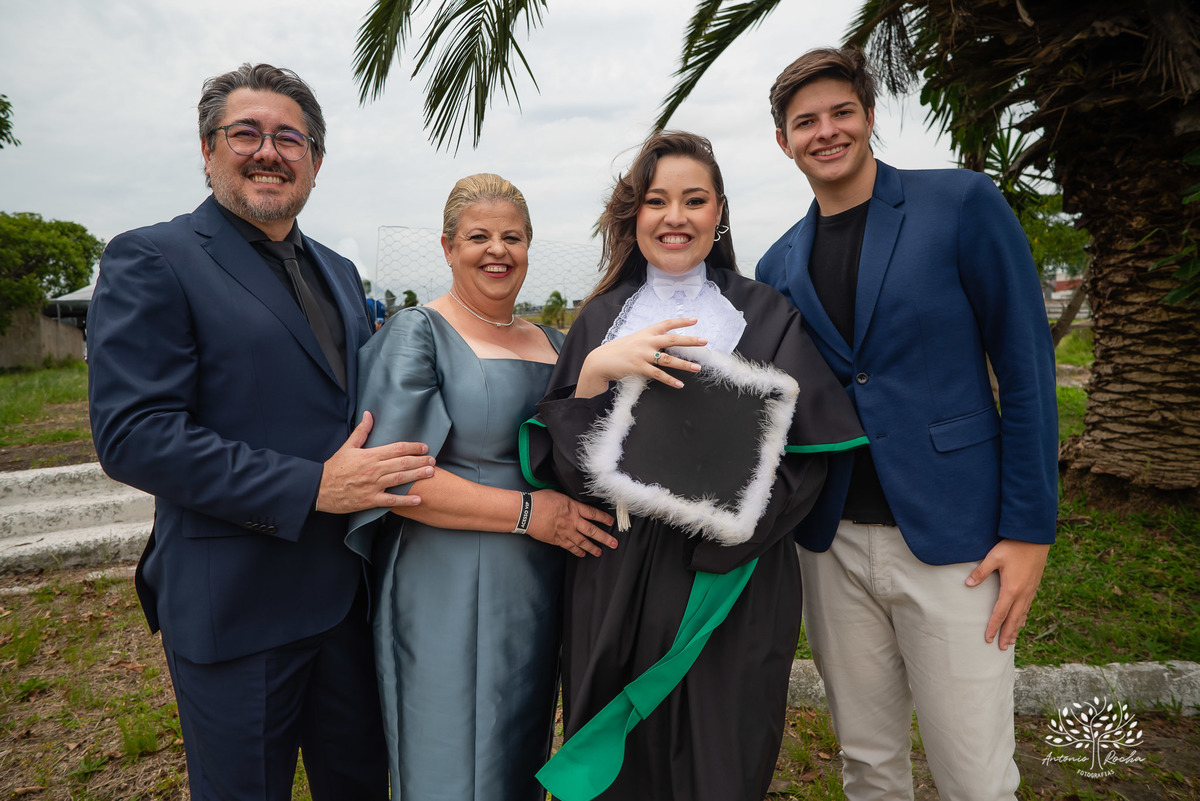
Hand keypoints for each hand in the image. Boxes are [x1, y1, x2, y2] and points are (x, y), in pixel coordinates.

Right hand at [315, 411, 435, 513]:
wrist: (319, 489)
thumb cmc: (334, 468)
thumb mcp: (348, 447)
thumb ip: (361, 431)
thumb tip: (369, 414)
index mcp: (370, 455)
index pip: (397, 448)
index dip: (413, 447)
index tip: (424, 447)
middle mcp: (374, 470)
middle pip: (403, 463)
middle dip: (420, 461)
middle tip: (433, 460)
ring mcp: (373, 485)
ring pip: (400, 479)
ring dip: (418, 475)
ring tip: (431, 472)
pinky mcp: (370, 500)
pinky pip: (392, 500)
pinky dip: (406, 501)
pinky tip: (419, 499)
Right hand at [526, 490, 616, 556]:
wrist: (527, 512)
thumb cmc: (539, 501)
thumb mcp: (557, 495)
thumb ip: (568, 501)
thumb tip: (571, 502)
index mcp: (573, 507)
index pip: (593, 514)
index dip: (604, 518)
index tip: (611, 522)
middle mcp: (572, 521)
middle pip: (593, 530)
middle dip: (604, 538)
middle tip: (613, 543)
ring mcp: (566, 531)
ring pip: (583, 542)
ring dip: (593, 547)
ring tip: (600, 552)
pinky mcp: (557, 539)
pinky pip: (570, 547)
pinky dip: (577, 551)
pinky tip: (582, 554)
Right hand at [575, 318, 706, 397]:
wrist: (600, 361)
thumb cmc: (618, 350)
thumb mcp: (634, 340)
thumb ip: (648, 340)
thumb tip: (664, 342)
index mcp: (646, 332)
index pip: (666, 324)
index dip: (681, 321)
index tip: (695, 320)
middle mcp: (646, 341)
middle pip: (672, 339)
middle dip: (690, 340)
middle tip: (704, 341)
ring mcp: (643, 355)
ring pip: (668, 359)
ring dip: (684, 364)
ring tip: (698, 368)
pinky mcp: (639, 368)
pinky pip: (658, 375)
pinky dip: (670, 380)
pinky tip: (680, 384)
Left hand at [965, 539, 1050, 649]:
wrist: (1035, 537)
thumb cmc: (1012, 546)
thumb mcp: (993, 557)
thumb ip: (981, 572)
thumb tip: (967, 585)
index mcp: (1011, 589)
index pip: (1000, 613)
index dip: (993, 627)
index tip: (988, 639)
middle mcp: (1022, 593)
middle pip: (1013, 620)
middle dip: (1007, 634)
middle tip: (1002, 648)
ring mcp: (1030, 590)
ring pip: (1022, 614)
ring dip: (1016, 628)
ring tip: (1011, 640)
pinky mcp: (1034, 586)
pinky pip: (1028, 607)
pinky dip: (1023, 617)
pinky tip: (1021, 621)